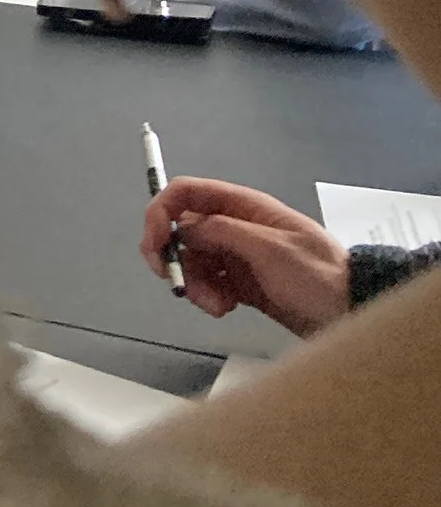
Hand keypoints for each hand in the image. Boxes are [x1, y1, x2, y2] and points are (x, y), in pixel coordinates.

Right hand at [141, 177, 350, 336]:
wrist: (352, 311)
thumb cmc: (318, 275)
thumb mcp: (271, 249)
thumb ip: (223, 232)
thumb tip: (184, 229)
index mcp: (243, 207)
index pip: (186, 194)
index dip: (160, 212)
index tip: (155, 244)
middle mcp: (234, 226)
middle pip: (181, 231)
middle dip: (174, 258)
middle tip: (174, 282)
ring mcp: (237, 255)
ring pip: (191, 261)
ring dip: (194, 284)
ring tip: (217, 305)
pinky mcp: (240, 282)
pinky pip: (207, 283)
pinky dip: (207, 296)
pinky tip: (225, 308)